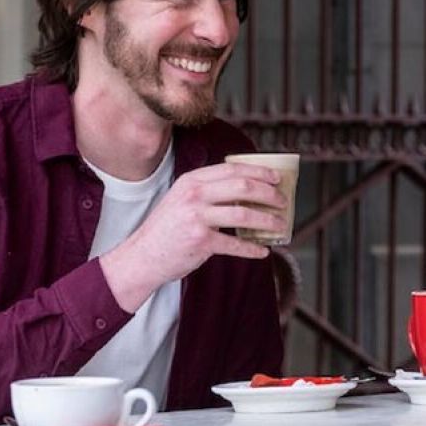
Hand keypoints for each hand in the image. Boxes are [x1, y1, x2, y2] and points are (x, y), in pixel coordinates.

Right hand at [101, 162, 287, 310]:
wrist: (142, 256)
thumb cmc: (166, 228)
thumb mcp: (181, 198)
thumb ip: (207, 189)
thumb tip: (247, 188)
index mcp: (191, 181)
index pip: (232, 169)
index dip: (259, 172)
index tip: (276, 178)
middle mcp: (194, 196)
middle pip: (243, 188)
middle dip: (269, 194)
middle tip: (283, 202)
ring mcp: (197, 218)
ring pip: (244, 215)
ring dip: (268, 221)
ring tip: (279, 226)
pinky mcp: (200, 242)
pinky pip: (235, 245)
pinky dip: (252, 249)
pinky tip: (263, 251)